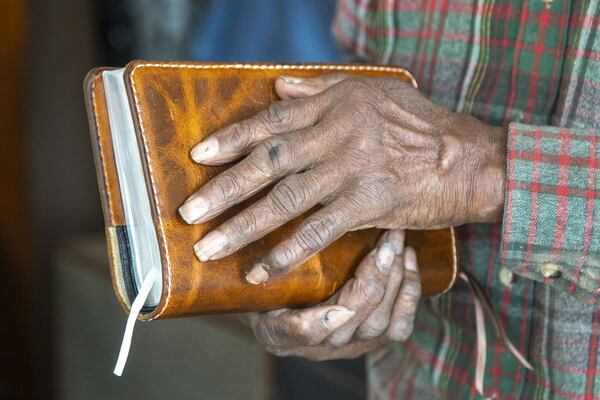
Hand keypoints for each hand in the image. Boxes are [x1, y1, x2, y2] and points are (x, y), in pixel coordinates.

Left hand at [179, 73, 505, 283]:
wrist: (468, 158)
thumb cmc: (420, 125)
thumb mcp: (373, 92)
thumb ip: (322, 89)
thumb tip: (280, 85)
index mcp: (334, 105)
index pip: (271, 121)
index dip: (232, 138)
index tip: (198, 156)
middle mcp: (336, 135)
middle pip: (268, 163)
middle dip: (224, 190)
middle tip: (188, 213)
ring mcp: (349, 171)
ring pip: (284, 201)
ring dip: (243, 227)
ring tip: (209, 248)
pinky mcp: (367, 205)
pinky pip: (317, 233)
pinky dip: (285, 253)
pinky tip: (260, 271)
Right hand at [249, 230, 420, 360]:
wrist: (282, 301)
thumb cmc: (267, 283)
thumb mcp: (254, 276)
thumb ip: (261, 272)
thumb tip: (255, 252)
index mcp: (280, 333)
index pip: (304, 334)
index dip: (322, 323)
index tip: (339, 308)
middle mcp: (316, 347)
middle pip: (353, 323)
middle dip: (374, 280)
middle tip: (384, 243)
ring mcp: (348, 345)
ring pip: (380, 325)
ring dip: (394, 281)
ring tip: (396, 244)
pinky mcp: (373, 338)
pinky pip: (399, 327)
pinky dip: (409, 293)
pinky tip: (408, 260)